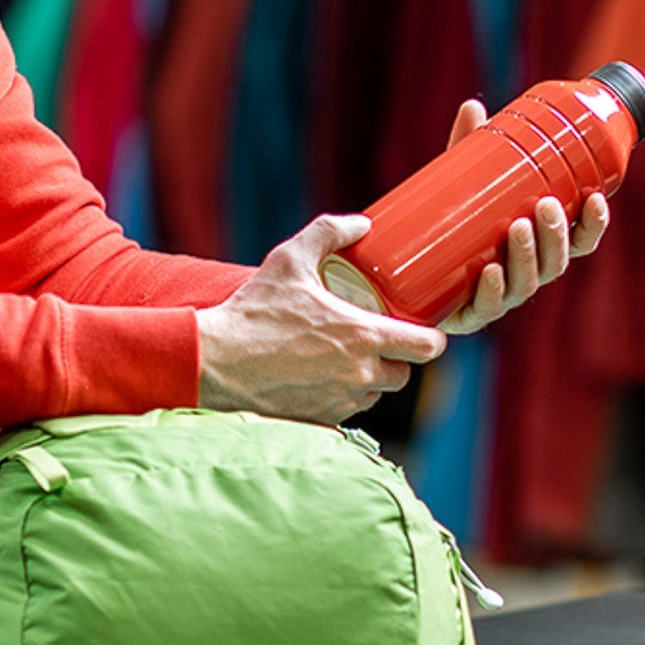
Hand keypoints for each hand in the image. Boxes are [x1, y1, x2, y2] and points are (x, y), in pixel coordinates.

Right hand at [197, 215, 446, 424]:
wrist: (215, 362)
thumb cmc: (253, 312)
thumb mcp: (290, 260)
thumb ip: (328, 233)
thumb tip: (361, 223)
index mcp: (363, 336)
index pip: (427, 348)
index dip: (429, 339)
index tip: (418, 330)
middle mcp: (359, 374)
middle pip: (404, 375)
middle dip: (396, 359)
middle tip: (375, 339)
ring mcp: (340, 402)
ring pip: (376, 395)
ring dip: (369, 379)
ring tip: (345, 357)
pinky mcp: (320, 421)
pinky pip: (348, 412)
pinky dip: (343, 397)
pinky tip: (322, 378)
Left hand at [434, 99, 611, 334]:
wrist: (405, 273)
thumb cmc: (450, 224)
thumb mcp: (463, 185)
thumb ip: (470, 149)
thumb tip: (473, 106)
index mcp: (539, 247)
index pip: (579, 240)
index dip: (593, 224)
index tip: (596, 198)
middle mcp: (527, 274)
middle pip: (556, 262)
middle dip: (556, 234)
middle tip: (544, 205)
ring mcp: (502, 297)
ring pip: (527, 283)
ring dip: (528, 256)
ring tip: (517, 227)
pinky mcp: (469, 315)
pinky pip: (487, 308)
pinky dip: (492, 291)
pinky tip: (491, 273)